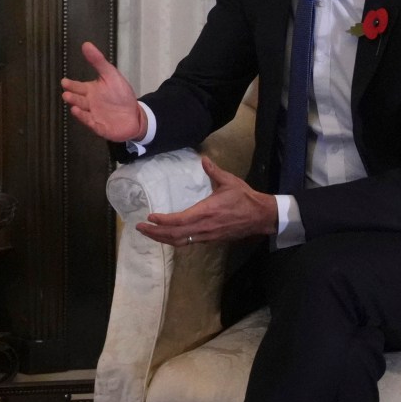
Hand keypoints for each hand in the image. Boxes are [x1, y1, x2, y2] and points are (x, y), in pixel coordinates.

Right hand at [60, 41, 147, 143]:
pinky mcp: (98, 126)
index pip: (78, 86)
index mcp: (90, 90)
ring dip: (75, 104)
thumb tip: (86, 44)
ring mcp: (93, 115)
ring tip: (69, 99)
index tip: (64, 81)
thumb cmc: (121, 95)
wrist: (135, 115)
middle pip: (78, 98)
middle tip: (66, 92)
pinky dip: (83, 117)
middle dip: (72, 95)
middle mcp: (89, 103)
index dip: (71, 84)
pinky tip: (77, 111)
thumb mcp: (111, 75)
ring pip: (82, 110)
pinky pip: (89, 122)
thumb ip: (98, 61)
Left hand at [137, 160, 275, 248]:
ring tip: (149, 233)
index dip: (163, 221)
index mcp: (206, 212)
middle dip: (156, 233)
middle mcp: (204, 227)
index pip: (179, 220)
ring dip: (163, 238)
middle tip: (140, 228)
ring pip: (181, 241)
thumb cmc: (245, 198)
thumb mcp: (229, 181)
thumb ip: (214, 171)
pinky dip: (175, 240)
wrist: (261, 216)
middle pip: (175, 235)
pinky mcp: (211, 239)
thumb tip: (203, 159)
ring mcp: (207, 236)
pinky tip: (167, 236)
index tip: (150, 217)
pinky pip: (189, 242)